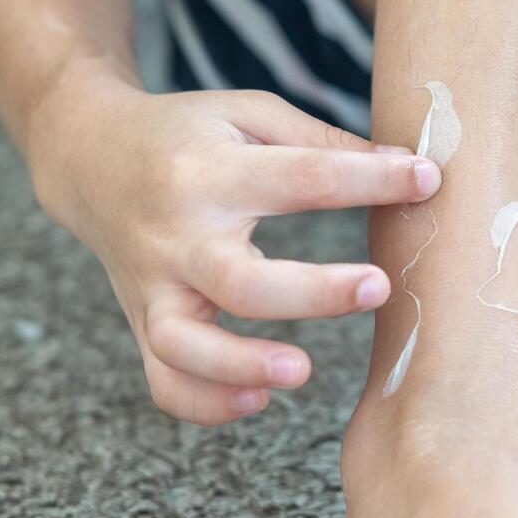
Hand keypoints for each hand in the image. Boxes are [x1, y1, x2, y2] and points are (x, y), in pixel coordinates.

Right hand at [28, 63, 440, 424]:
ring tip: (303, 371)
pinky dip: (206, 403)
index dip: (371, 181)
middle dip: (313, 291)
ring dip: (243, 366)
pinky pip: (165, 383)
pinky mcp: (144, 323)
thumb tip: (410, 170)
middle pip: (241, 281)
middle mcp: (176, 235)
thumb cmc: (187, 134)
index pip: (301, 179)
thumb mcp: (250, 114)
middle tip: (379, 287)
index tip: (428, 181)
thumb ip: (323, 145)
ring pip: (186, 346)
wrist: (90, 159)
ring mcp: (154, 287)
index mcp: (209, 171)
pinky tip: (257, 401)